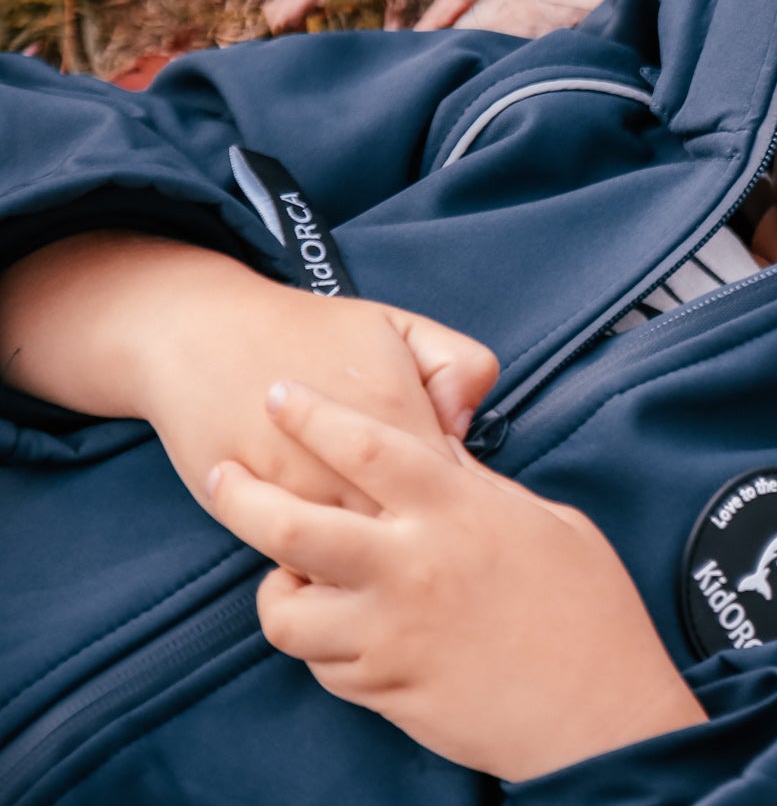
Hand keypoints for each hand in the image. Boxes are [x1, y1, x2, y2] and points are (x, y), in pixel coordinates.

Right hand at [0, 232, 498, 515]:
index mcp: (398, 414)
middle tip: (422, 531)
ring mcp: (297, 494)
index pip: (458, 485)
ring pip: (354, 560)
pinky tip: (331, 544)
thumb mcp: (402, 325)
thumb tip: (464, 429)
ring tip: (379, 544)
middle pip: (409, 533)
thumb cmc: (310, 331)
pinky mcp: (249, 516)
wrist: (200, 333)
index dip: (464, 499)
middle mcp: (349, 464)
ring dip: (370, 561)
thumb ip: (460, 365)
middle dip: (422, 539)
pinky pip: (299, 562)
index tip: (456, 498)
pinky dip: (320, 563)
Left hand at [209, 380, 705, 781]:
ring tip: (293, 581)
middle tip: (225, 478)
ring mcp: (390, 632)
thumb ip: (484, 490)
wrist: (597, 714)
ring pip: (284, 610)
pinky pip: (321, 663)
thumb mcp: (551, 523)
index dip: (313, 414)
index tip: (280, 394)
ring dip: (277, 592)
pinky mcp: (383, 687)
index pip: (365, 444)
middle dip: (241, 496)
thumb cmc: (591, 616)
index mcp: (458, 511)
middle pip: (289, 524)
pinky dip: (322, 646)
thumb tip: (444, 458)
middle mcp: (412, 566)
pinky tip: (347, 633)